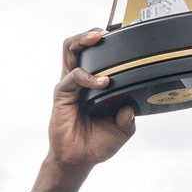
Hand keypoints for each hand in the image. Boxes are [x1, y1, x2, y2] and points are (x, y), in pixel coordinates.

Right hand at [31, 30, 137, 191]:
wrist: (79, 160)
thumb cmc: (97, 142)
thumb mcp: (122, 131)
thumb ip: (128, 119)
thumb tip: (129, 108)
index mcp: (94, 83)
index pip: (97, 56)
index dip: (107, 44)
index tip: (123, 34)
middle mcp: (80, 80)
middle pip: (78, 46)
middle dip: (89, 33)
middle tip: (104, 32)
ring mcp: (70, 85)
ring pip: (70, 52)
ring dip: (83, 41)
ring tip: (98, 38)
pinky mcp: (62, 95)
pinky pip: (73, 77)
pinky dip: (88, 77)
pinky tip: (102, 82)